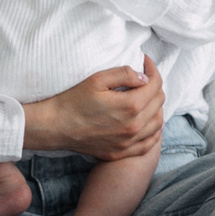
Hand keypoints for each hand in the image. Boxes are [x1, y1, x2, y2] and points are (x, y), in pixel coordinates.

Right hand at [23, 57, 165, 157]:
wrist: (55, 127)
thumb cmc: (73, 101)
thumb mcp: (97, 80)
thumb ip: (124, 74)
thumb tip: (144, 78)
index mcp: (130, 106)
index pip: (155, 84)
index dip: (152, 69)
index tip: (145, 62)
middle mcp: (133, 127)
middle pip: (159, 102)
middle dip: (155, 86)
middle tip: (144, 78)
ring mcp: (128, 143)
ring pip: (158, 123)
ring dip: (156, 107)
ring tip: (146, 98)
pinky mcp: (121, 152)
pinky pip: (149, 143)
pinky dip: (153, 130)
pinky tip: (147, 122)